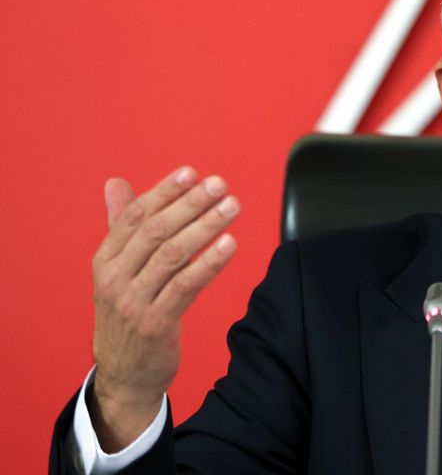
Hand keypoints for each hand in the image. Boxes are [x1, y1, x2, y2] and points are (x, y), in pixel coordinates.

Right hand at [88, 166, 238, 450]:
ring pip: (173, 255)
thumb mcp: (117, 270)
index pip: (135, 217)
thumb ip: (120, 226)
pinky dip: (209, 264)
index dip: (164, 192)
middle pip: (155, 231)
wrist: (124, 374)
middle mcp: (115, 278)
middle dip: (190, 204)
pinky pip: (185, 287)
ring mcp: (133, 302)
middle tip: (220, 185)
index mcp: (105, 260)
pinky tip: (229, 244)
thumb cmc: (128, 312)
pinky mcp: (155, 323)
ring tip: (232, 207)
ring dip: (205, 227)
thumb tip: (115, 183)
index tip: (192, 172)